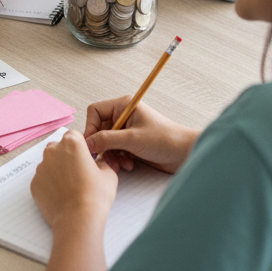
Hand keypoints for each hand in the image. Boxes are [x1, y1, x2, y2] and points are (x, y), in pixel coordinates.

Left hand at [31, 129, 117, 229]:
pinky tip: (61, 196)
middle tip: (78, 173)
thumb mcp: (108, 174)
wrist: (78, 219)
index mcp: (72, 143)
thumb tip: (98, 163)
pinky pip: (43, 179)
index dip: (81, 147)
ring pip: (49, 164)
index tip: (86, 158)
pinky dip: (49, 185)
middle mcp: (52, 151)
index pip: (74, 136)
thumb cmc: (95, 195)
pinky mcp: (34, 183)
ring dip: (57, 170)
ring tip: (70, 188)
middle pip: (59, 148)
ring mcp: (41, 167)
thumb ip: (101, 162)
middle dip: (67, 157)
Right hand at [84, 97, 198, 174]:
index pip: (95, 111)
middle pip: (99, 128)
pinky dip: (118, 158)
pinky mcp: (130, 143)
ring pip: (106, 141)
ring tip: (119, 164)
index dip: (91, 127)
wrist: (184, 154)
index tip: (92, 143)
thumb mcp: (132, 139)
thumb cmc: (165, 140)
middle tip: (104, 158)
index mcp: (123, 106)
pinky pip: (115, 150)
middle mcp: (123, 116)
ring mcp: (127, 130)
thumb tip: (87, 143)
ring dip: (110, 154)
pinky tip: (127, 165)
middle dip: (102, 145)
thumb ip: (107, 140)